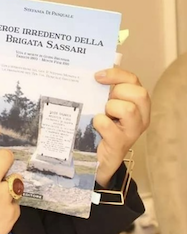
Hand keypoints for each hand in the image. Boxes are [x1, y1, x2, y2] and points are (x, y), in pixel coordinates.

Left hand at [93, 68, 150, 186]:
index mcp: (136, 103)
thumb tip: (91, 73)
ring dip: (110, 108)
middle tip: (104, 101)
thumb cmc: (99, 129)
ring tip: (102, 115)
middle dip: (118, 93)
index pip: (133, 80)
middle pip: (139, 93)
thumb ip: (102, 92)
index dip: (116, 74)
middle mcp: (140, 116)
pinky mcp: (120, 145)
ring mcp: (132, 132)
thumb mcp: (102, 107)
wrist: (94, 160)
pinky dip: (99, 123)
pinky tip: (95, 127)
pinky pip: (110, 127)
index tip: (96, 76)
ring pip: (128, 109)